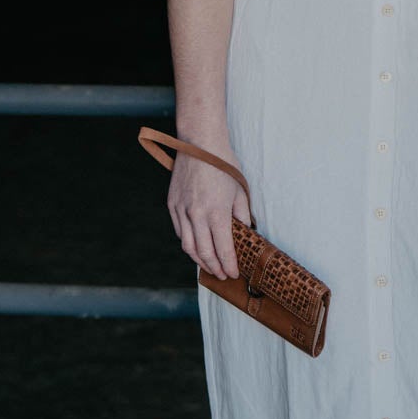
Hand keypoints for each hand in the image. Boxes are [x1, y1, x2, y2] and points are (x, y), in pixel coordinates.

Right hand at [167, 148, 252, 280]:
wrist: (200, 143)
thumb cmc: (224, 164)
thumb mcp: (240, 190)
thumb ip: (242, 215)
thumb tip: (245, 234)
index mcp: (217, 212)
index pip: (223, 249)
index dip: (229, 265)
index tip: (234, 273)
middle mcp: (197, 214)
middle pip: (204, 253)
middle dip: (214, 268)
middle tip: (222, 275)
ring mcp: (182, 210)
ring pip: (188, 246)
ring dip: (199, 260)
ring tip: (209, 266)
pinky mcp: (172, 205)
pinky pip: (180, 231)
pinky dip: (189, 243)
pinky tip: (197, 247)